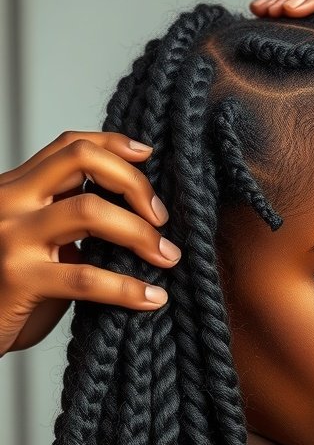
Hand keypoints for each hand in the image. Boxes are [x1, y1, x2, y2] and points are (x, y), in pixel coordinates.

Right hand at [0, 131, 181, 355]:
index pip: (70, 146)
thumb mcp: (36, 241)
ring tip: (166, 257)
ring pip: (90, 211)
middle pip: (81, 160)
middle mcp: (10, 201)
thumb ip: (68, 220)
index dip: (114, 144)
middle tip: (161, 217)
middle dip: (134, 183)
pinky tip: (151, 299)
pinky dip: (127, 288)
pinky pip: (86, 277)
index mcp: (16, 188)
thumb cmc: (8, 291)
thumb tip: (136, 212)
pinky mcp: (18, 278)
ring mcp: (12, 236)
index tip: (148, 156)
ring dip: (140, 233)